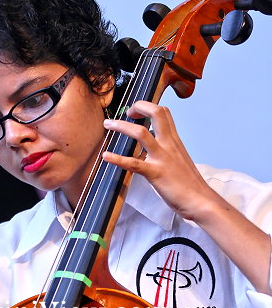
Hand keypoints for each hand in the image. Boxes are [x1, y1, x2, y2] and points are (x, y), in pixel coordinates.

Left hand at [103, 100, 215, 222]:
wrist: (200, 201)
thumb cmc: (189, 184)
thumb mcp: (179, 160)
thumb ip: (167, 151)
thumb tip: (153, 147)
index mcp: (174, 141)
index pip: (163, 113)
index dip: (148, 107)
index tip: (136, 113)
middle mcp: (169, 145)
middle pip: (156, 113)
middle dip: (138, 106)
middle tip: (125, 112)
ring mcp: (162, 158)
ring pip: (140, 133)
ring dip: (121, 126)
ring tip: (107, 124)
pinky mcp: (155, 173)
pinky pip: (133, 164)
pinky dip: (117, 159)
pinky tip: (106, 156)